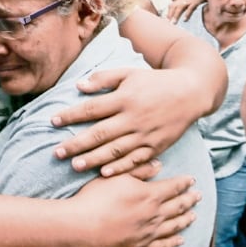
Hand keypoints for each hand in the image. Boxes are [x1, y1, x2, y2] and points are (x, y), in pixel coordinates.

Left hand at [52, 67, 201, 175]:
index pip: (92, 108)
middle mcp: (133, 117)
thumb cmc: (155, 81)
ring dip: (94, 159)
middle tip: (57, 153)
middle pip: (100, 133)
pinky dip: (120, 168)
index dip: (71, 115)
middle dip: (76, 144)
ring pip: (115, 150)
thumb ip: (104, 79)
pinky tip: (104, 173)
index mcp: (125, 98)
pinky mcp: (156, 146)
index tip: (53, 121)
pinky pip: (136, 160)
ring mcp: (145, 134)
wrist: (191, 92)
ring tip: (75, 166)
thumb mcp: (130, 73)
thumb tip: (79, 86)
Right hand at [72, 174, 200, 246]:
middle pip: (177, 206)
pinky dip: (173, 242)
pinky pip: (162, 246)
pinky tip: (180, 240)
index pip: (173, 187)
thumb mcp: (116, 176)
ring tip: (193, 216)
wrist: (82, 226)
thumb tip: (158, 165)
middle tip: (198, 196)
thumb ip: (139, 170)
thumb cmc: (95, 198)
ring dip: (185, 220)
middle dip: (189, 200)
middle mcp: (154, 214)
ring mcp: (148, 233)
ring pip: (173, 226)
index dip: (184, 183)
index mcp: (149, 194)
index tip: (192, 180)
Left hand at [166, 0, 204, 22]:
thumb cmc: (199, 1)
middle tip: (168, 23)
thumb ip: (183, 9)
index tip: (166, 20)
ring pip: (180, 7)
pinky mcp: (197, 1)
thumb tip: (175, 19)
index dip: (168, 12)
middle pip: (174, 6)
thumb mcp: (189, 4)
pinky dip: (187, 14)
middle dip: (170, 14)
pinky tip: (185, 20)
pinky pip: (191, 8)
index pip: (172, 5)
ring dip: (176, 15)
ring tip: (173, 23)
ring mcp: (190, 0)